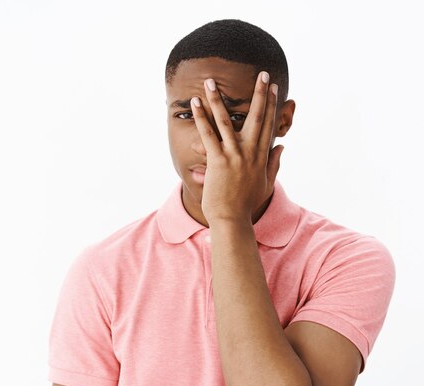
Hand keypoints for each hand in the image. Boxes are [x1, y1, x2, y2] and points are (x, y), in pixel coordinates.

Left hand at [190, 71, 284, 224]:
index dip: (271, 104)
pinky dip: (201, 118)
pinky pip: (207, 134)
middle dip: (259, 94)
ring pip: (225, 121)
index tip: (273, 87)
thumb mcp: (266, 183)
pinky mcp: (217, 160)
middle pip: (256, 117)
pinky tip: (196, 103)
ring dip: (218, 99)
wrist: (232, 219)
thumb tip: (282, 147)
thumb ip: (274, 164)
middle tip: (261, 73)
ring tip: (211, 81)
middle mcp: (250, 152)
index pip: (268, 124)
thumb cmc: (246, 204)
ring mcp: (234, 155)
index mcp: (262, 156)